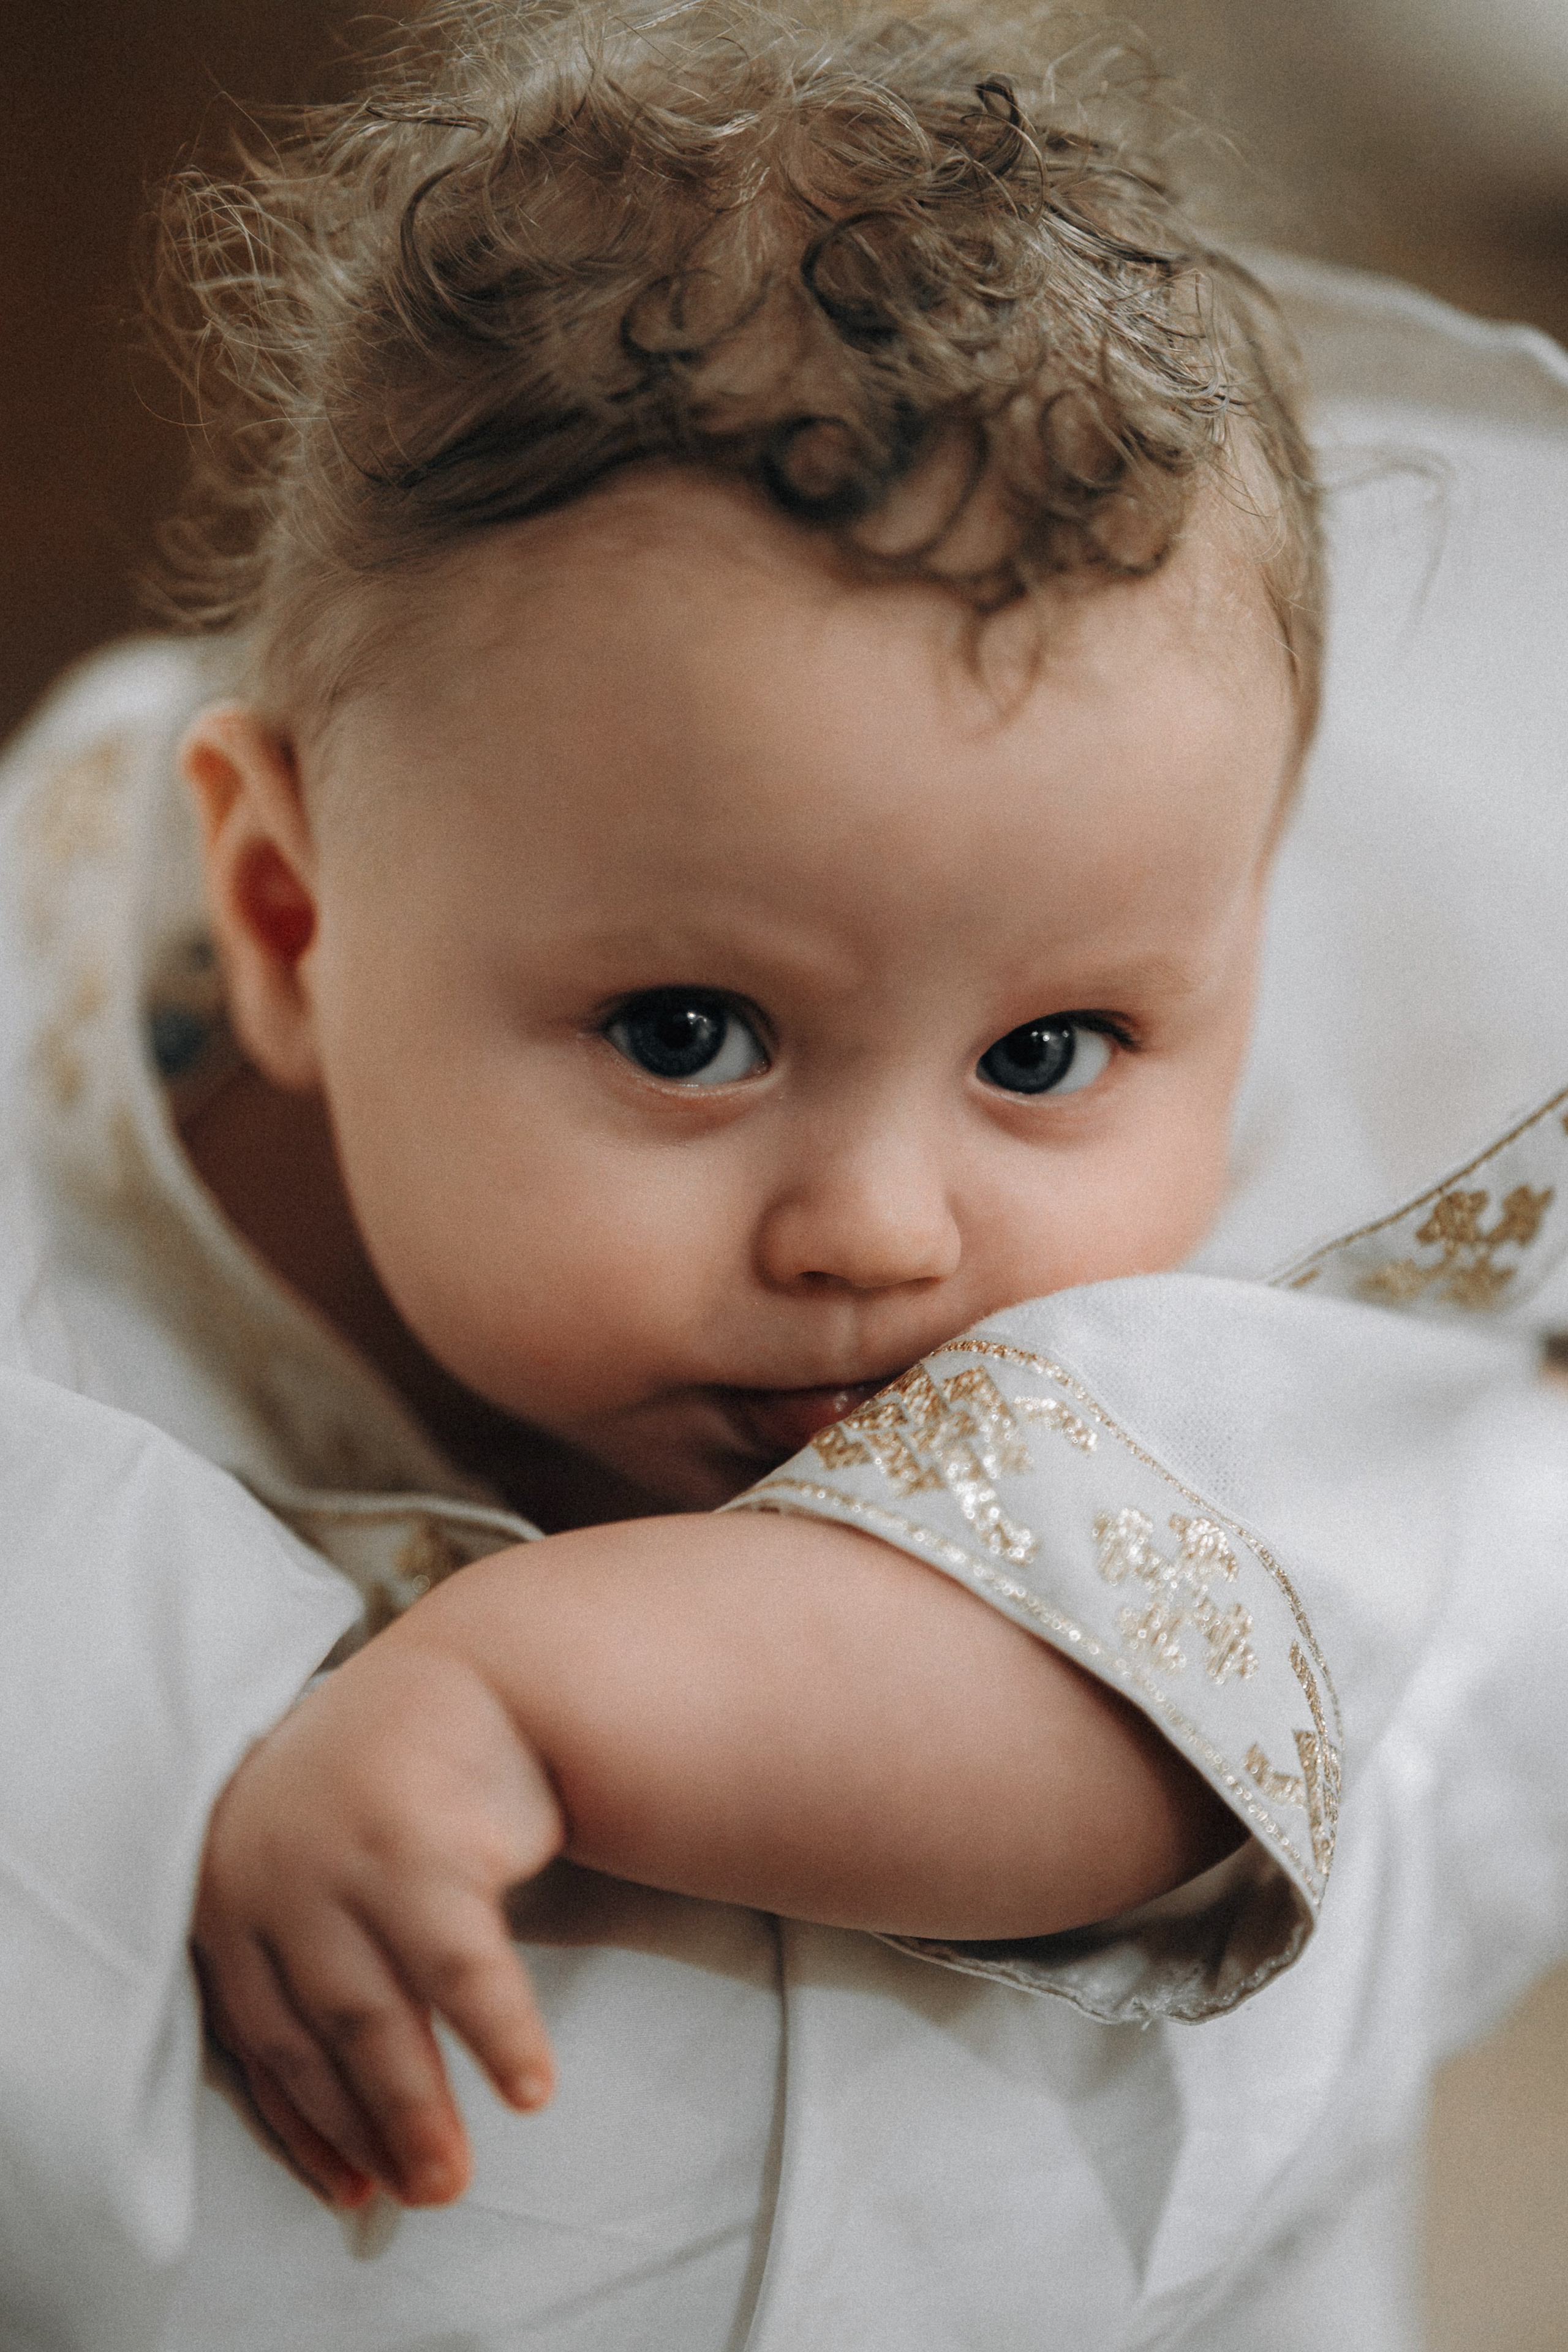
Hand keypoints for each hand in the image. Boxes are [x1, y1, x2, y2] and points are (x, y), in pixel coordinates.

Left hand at [192, 1615, 565, 2208]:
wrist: (476, 1674)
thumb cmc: (399, 1783)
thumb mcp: (322, 1857)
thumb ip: (314, 1956)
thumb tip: (349, 2114)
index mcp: (227, 1881)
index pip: (255, 2034)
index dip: (303, 2123)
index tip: (349, 2187)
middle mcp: (267, 1871)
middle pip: (317, 2036)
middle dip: (371, 2129)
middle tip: (422, 2196)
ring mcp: (340, 1859)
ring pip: (378, 2020)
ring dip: (420, 2110)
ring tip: (455, 2180)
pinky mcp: (419, 1848)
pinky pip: (462, 1973)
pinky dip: (498, 2038)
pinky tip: (529, 2089)